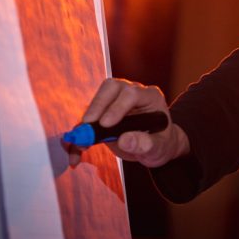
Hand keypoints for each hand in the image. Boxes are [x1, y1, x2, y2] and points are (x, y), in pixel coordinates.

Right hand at [68, 78, 190, 168]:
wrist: (154, 147)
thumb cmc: (161, 143)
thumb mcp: (159, 148)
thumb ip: (146, 144)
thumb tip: (124, 140)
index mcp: (150, 97)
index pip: (132, 93)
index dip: (117, 107)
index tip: (106, 124)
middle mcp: (133, 93)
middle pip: (112, 87)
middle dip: (97, 105)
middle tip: (88, 126)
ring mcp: (117, 100)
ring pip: (98, 97)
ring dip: (87, 118)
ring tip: (82, 140)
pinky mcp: (104, 111)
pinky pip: (89, 117)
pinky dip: (80, 133)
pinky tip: (77, 150)